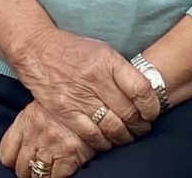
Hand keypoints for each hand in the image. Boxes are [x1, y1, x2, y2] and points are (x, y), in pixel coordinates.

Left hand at [0, 104, 96, 177]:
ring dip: (43, 175)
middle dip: (29, 170)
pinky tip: (64, 170)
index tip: (23, 161)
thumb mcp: (42, 106)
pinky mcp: (69, 155)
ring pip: (37, 176)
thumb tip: (22, 145)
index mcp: (25, 122)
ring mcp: (51, 146)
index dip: (14, 161)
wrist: (94, 97)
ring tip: (52, 169)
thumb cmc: (67, 102)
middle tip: (40, 166)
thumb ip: (29, 125)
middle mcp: (35, 135)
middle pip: (21, 169)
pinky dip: (58, 177)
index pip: (6, 155)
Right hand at [11, 27, 156, 152]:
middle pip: (128, 112)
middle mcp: (95, 79)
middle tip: (143, 128)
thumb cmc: (74, 50)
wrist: (38, 50)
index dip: (152, 106)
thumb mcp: (102, 50)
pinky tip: (108, 141)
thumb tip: (142, 94)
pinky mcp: (65, 111)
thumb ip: (122, 71)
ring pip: (112, 127)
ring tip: (128, 136)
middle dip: (140, 125)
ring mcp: (79, 97)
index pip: (140, 89)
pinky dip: (103, 142)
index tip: (153, 112)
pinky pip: (91, 135)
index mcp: (108, 61)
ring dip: (124, 136)